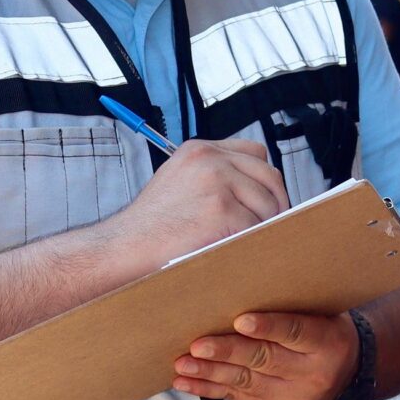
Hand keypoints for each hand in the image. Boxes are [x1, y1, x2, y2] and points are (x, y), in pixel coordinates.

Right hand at [93, 139, 287, 273]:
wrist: (124, 247)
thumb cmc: (150, 227)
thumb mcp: (179, 184)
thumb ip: (212, 178)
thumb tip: (257, 194)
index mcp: (200, 149)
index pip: (255, 152)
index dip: (264, 179)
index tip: (265, 200)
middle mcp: (210, 158)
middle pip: (269, 175)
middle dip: (275, 203)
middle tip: (273, 225)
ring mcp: (217, 182)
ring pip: (268, 203)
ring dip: (265, 226)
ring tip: (251, 241)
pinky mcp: (222, 210)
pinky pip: (257, 227)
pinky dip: (252, 242)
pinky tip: (239, 249)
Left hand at [175, 311, 355, 399]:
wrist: (347, 374)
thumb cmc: (325, 330)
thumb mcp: (322, 313)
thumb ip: (291, 304)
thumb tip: (243, 282)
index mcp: (327, 343)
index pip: (296, 332)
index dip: (268, 327)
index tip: (240, 321)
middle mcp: (312, 373)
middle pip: (265, 360)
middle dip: (228, 352)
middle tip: (198, 346)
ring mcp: (293, 396)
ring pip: (246, 382)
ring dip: (211, 373)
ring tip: (183, 364)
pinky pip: (238, 398)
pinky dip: (209, 389)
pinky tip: (185, 382)